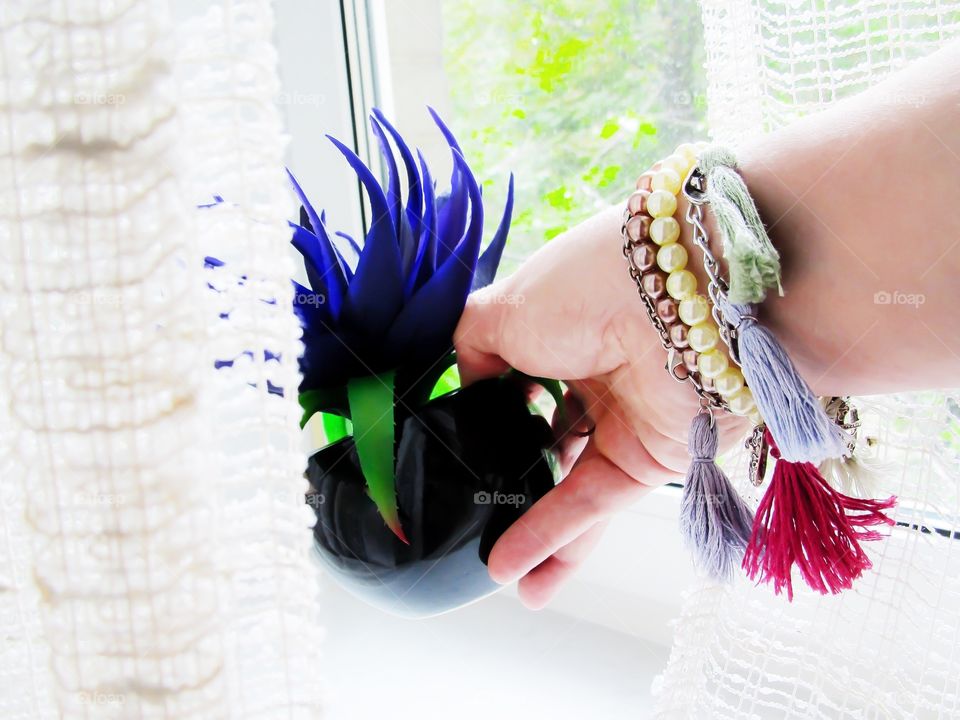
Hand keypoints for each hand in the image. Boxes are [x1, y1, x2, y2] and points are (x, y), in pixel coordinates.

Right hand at [455, 202, 745, 608]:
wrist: (675, 296)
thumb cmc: (585, 286)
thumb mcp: (501, 309)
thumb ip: (473, 348)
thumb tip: (468, 387)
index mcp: (566, 335)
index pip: (526, 385)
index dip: (497, 419)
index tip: (463, 451)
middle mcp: (598, 380)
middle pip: (549, 444)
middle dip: (518, 482)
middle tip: (480, 520)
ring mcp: (624, 422)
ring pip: (568, 485)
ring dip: (533, 532)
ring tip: (492, 573)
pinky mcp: (651, 460)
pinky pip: (591, 503)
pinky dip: (550, 535)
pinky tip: (509, 565)